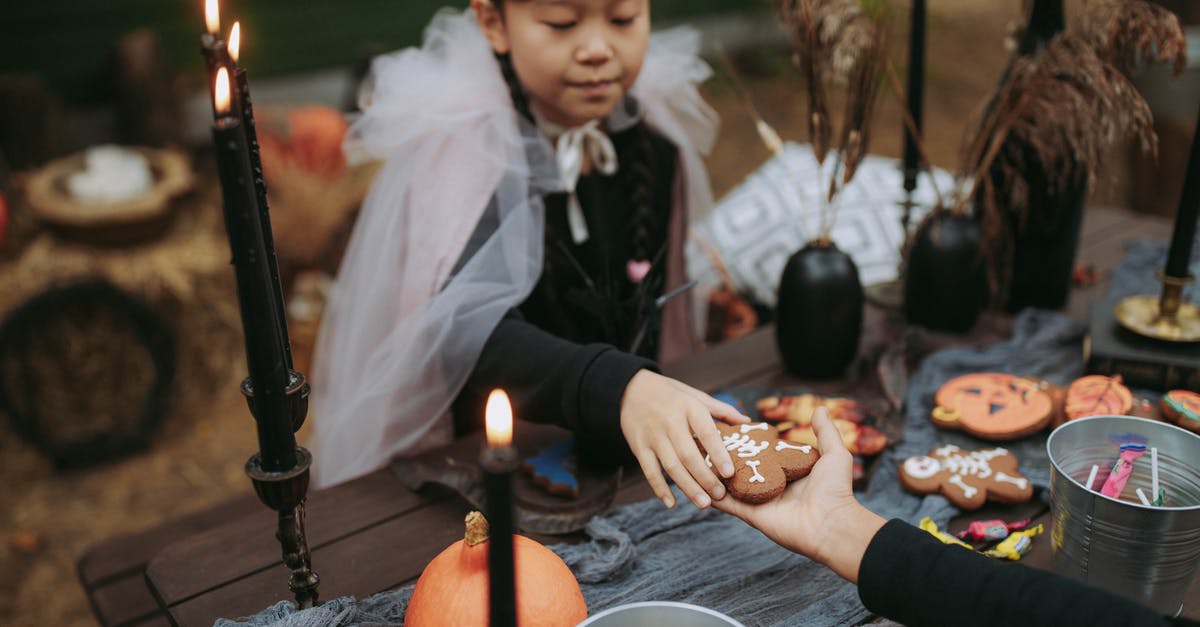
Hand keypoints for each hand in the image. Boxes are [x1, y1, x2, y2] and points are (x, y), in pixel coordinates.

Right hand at [620, 370, 749, 508]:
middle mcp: (670, 422)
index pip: (706, 433)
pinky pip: (649, 471)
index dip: (718, 454)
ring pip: (671, 467)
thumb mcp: (695, 395)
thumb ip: (722, 410)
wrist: (630, 389)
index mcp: (688, 407)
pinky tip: (671, 503)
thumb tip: (748, 422)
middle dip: (705, 479)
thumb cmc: (670, 394)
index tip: (730, 473)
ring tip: (704, 503)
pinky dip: (659, 488)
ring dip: (688, 487)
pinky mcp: (639, 447)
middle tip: (720, 496)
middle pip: (689, 456)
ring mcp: (653, 436)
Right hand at [712, 407, 884, 583]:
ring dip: (717, 473)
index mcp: (789, 471)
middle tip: (708, 439)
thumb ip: (824, 431)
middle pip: (744, 467)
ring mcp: (760, 500)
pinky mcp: (751, 514)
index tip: (732, 427)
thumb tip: (819, 408)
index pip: (764, 453)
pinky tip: (698, 481)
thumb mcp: (834, 454)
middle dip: (728, 456)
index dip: (749, 442)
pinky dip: (713, 494)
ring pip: (731, 484)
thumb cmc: (835, 489)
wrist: (831, 524)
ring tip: (698, 456)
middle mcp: (772, 485)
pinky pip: (728, 503)